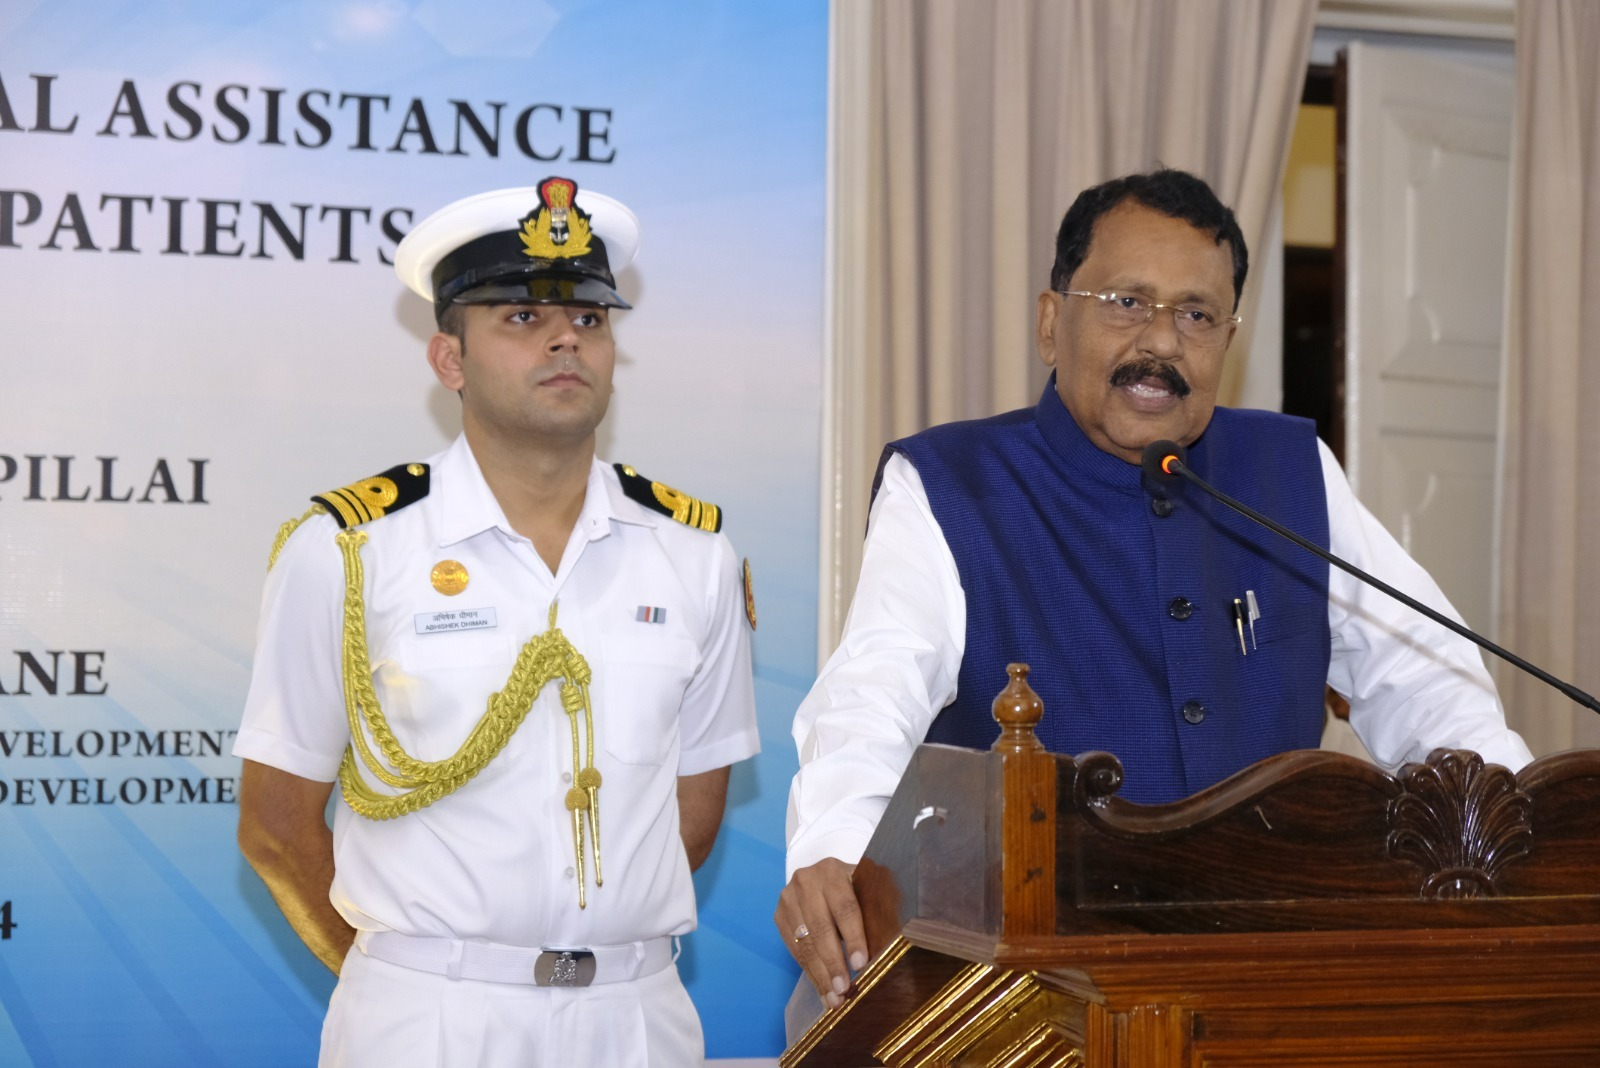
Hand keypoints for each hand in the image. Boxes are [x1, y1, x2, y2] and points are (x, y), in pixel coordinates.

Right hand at [774, 857, 867, 1008]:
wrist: (820, 876)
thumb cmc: (854, 887)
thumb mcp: (866, 888)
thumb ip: (876, 908)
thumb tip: (889, 945)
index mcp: (832, 871)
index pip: (844, 908)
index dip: (853, 938)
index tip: (861, 965)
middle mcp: (806, 882)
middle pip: (821, 928)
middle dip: (834, 963)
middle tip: (844, 990)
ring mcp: (789, 899)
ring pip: (806, 943)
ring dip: (821, 975)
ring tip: (835, 999)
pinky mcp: (780, 917)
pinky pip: (795, 951)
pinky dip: (810, 974)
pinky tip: (823, 991)